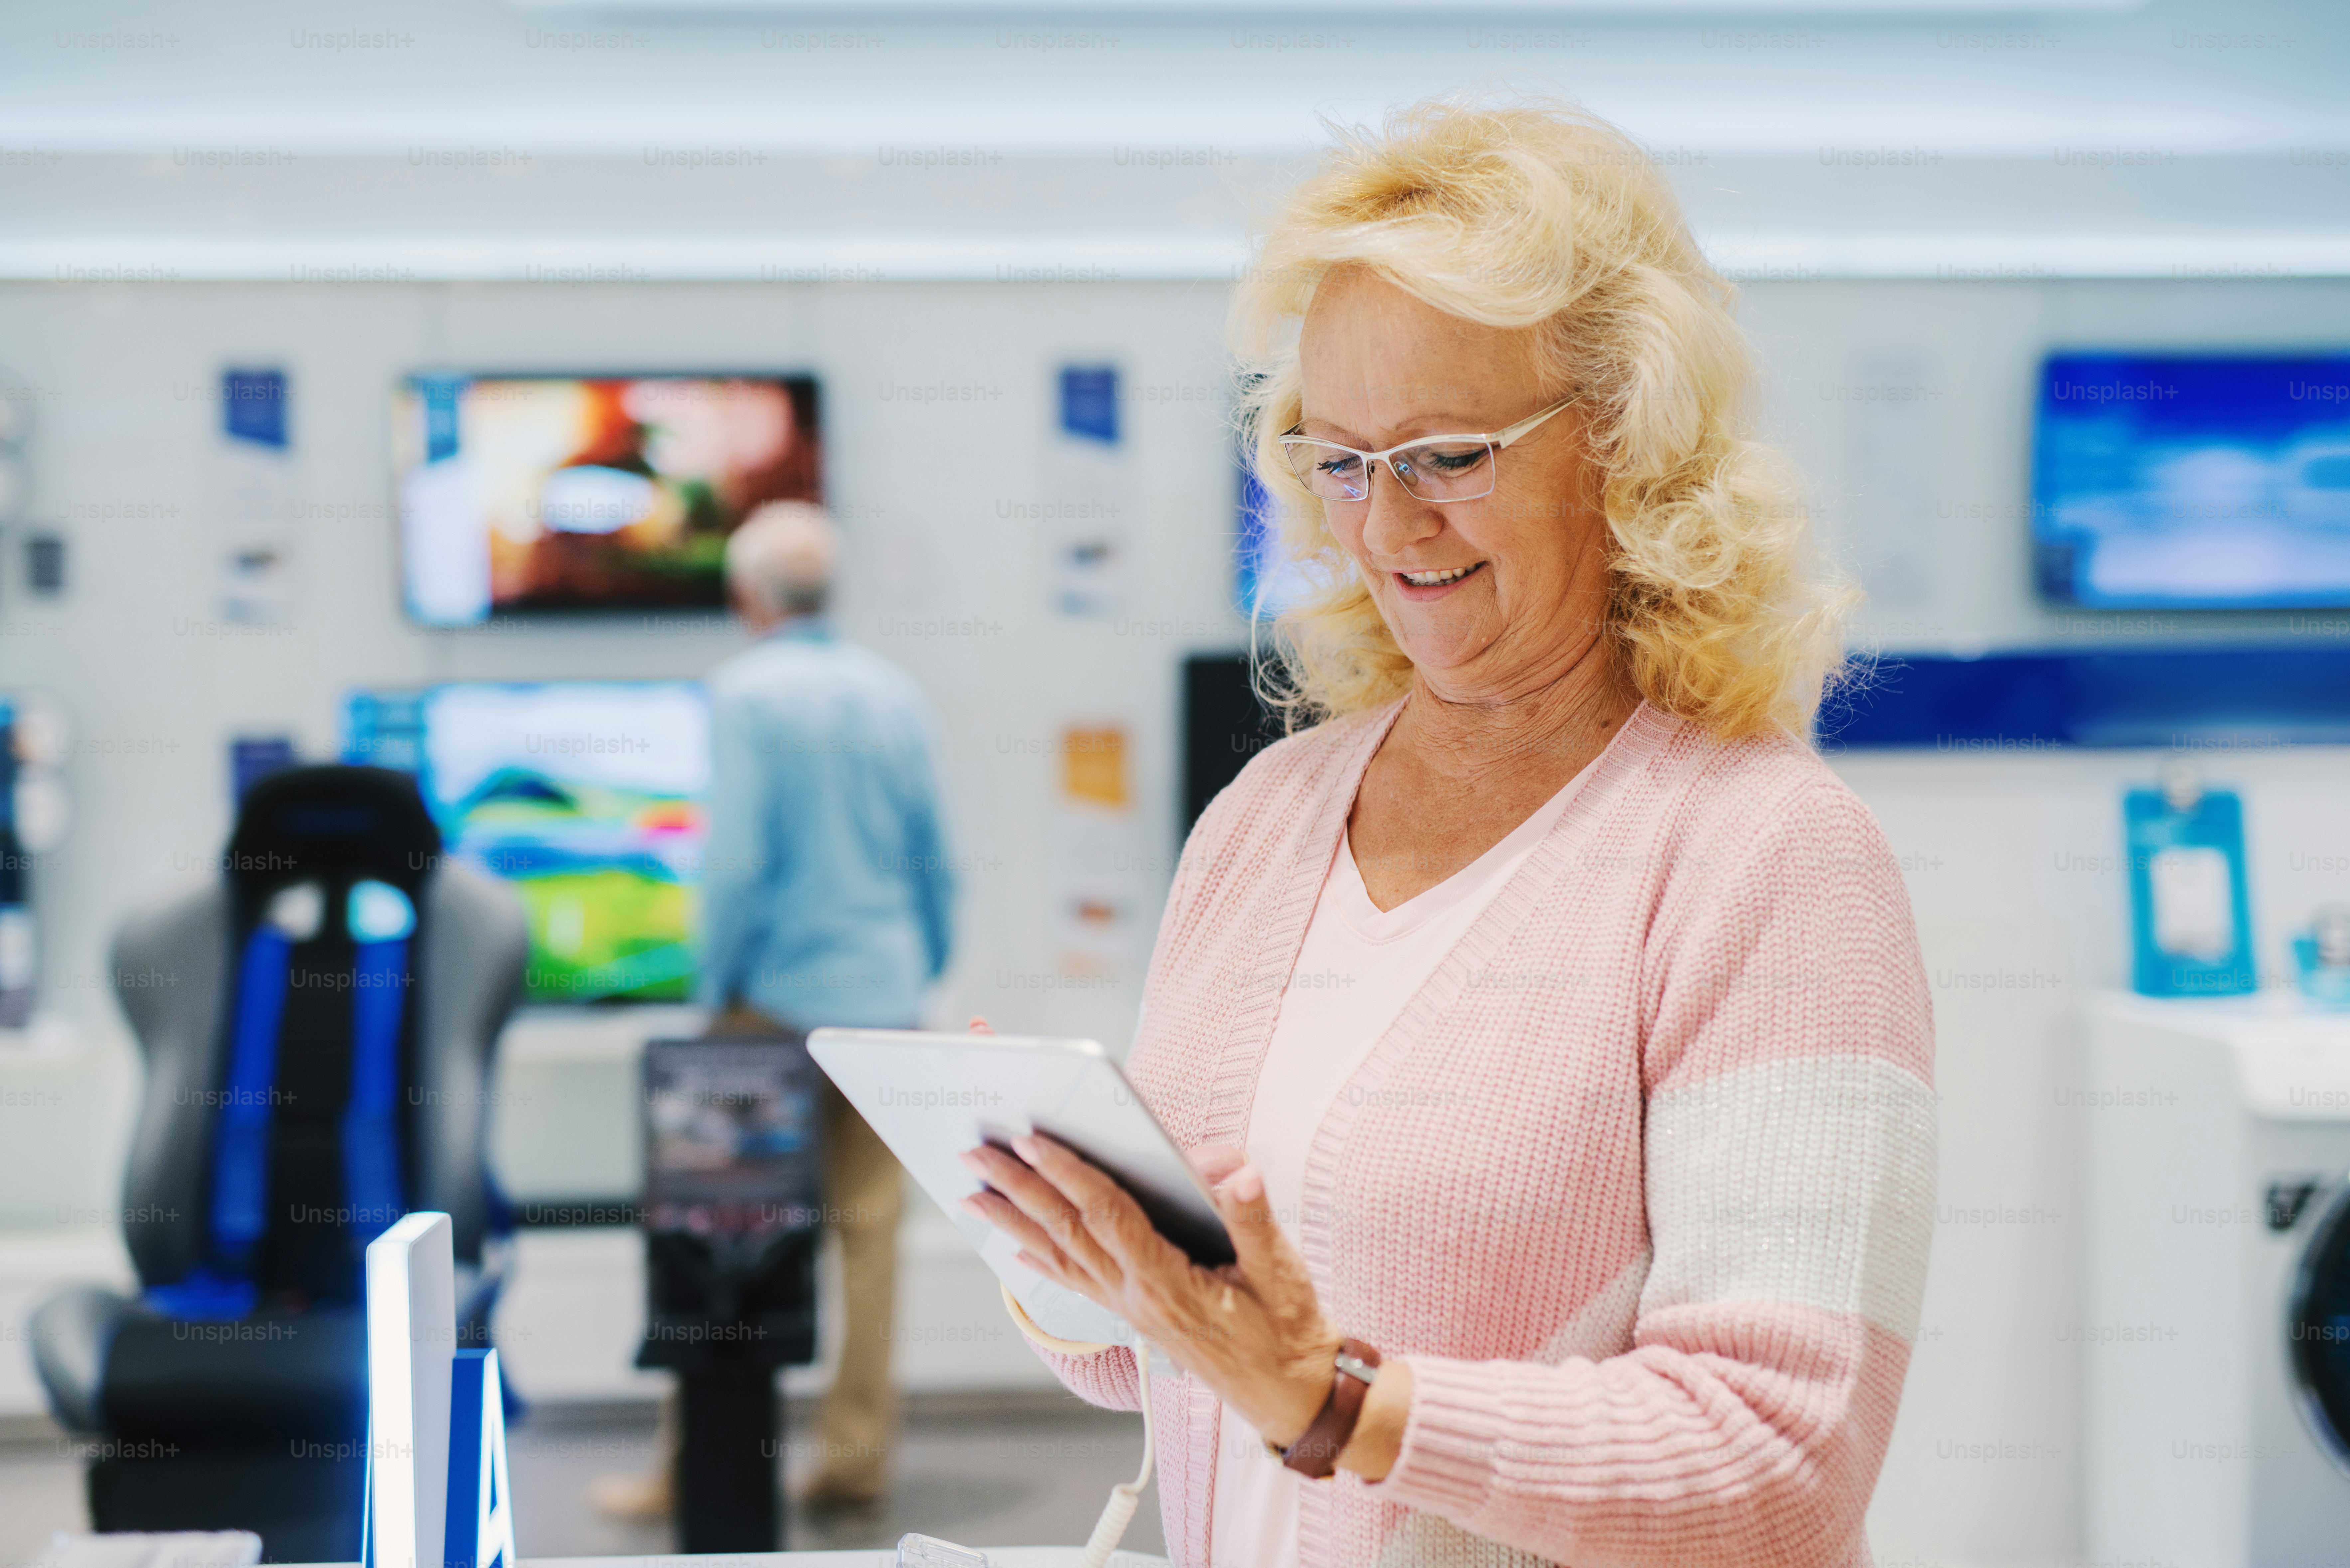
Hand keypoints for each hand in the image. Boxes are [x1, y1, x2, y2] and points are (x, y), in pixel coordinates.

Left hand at [959, 1132, 1341, 1449]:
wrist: (1288, 1394)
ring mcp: (1129, 1309)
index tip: (1030, 1139)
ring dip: (1014, 1220)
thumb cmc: (1288, 1331)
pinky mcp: (1133, 1316)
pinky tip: (1014, 1246)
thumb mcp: (1283, 1273)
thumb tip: (1237, 1174)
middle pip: (1065, 1232)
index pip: (1106, 1216)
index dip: (1067, 1174)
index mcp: (1167, 1283)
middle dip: (1017, 1189)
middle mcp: (1135, 1298)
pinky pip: (1074, 1282)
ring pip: (1060, 1256)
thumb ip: (1254, 1220)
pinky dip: (1040, 1259)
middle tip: (974, 1154)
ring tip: (972, 1194)